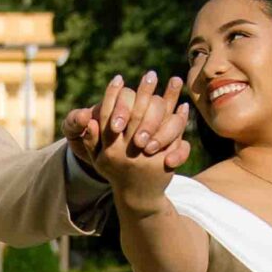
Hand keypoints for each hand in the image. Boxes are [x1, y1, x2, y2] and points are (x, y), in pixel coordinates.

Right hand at [69, 72, 190, 202]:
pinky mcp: (165, 161)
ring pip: (161, 122)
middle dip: (144, 92)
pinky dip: (180, 118)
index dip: (113, 96)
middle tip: (149, 74)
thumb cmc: (116, 172)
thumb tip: (88, 119)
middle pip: (138, 116)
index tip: (119, 78)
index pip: (110, 116)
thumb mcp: (99, 159)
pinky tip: (183, 103)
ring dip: (169, 100)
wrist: (138, 197)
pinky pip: (175, 135)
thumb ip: (92, 140)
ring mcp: (149, 157)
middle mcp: (129, 152)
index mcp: (111, 150)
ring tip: (174, 78)